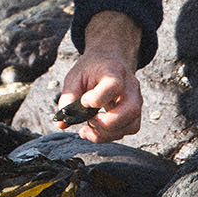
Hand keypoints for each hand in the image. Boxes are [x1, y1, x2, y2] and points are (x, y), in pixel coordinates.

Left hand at [55, 10, 143, 141]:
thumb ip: (68, 97)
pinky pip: (129, 129)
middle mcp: (130, 86)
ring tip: (89, 129)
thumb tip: (61, 123)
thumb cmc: (92, 69)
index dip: (96, 99)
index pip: (114, 86)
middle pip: (130, 110)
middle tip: (89, 121)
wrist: (109, 61)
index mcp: (114, 71)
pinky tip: (96, 130)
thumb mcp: (75, 76)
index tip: (83, 101)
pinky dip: (112, 135)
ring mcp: (136, 100)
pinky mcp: (135, 113)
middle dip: (106, 124)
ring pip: (132, 125)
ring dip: (108, 134)